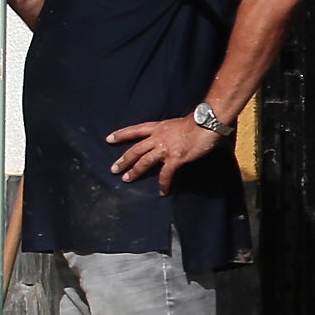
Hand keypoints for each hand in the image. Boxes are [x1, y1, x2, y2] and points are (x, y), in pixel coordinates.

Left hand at [107, 113, 221, 186]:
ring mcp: (165, 148)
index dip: (121, 135)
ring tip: (126, 179)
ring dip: (134, 171)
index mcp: (157, 127)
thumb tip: (164, 139)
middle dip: (123, 160)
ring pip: (144, 161)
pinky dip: (163, 183)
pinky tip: (162, 192)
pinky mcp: (175, 158)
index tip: (108, 139)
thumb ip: (166, 132)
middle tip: (113, 169)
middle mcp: (158, 137)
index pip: (135, 130)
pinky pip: (166, 174)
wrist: (206, 123)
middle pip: (135, 149)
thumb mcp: (174, 124)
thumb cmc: (196, 122)